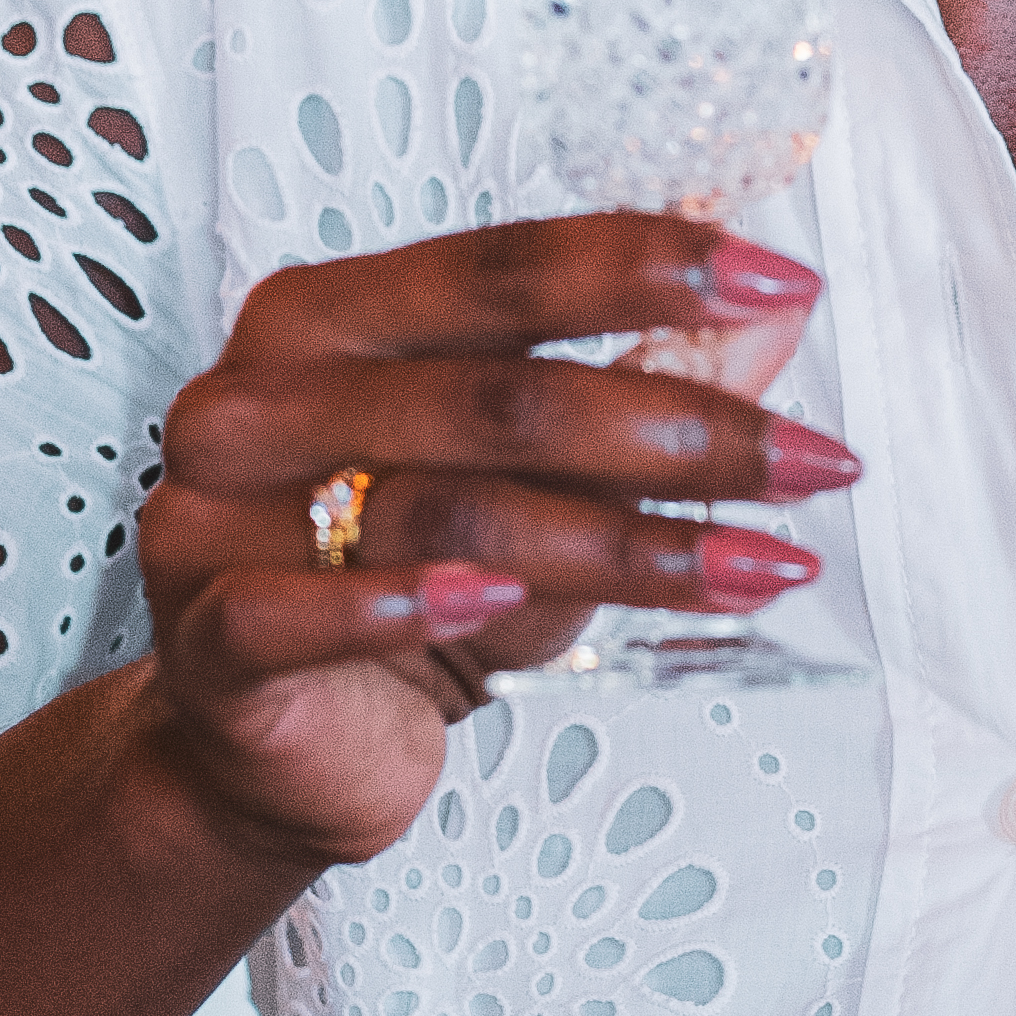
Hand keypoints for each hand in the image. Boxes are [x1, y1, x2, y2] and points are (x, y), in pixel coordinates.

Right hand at [129, 214, 859, 875]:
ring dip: (628, 545)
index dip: (647, 268)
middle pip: (494, 396)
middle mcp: (259, 398)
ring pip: (444, 511)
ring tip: (759, 564)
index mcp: (327, 317)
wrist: (278, 749)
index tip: (784, 285)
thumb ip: (641, 384)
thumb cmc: (407, 587)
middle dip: (676, 428)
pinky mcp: (204, 640)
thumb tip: (773, 314)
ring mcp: (213, 515)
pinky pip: (302, 614)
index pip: (500, 266)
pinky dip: (408, 606)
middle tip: (811, 461)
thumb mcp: (539, 481)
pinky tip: (511, 612)